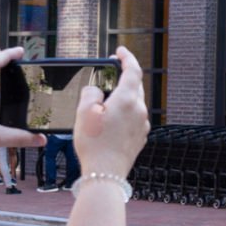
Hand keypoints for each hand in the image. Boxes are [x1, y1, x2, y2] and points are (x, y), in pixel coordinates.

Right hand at [72, 48, 148, 176]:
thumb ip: (91, 93)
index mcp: (128, 100)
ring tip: (106, 101)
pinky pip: (133, 119)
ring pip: (135, 104)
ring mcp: (142, 125)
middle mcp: (140, 111)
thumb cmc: (94, 144)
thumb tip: (97, 92)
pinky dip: (124, 114)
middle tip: (112, 72)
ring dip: (123, 98)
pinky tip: (111, 122)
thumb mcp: (84, 112)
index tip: (120, 51)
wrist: (106, 174)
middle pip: (135, 87)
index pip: (133, 70)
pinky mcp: (139, 138)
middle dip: (124, 77)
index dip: (127, 57)